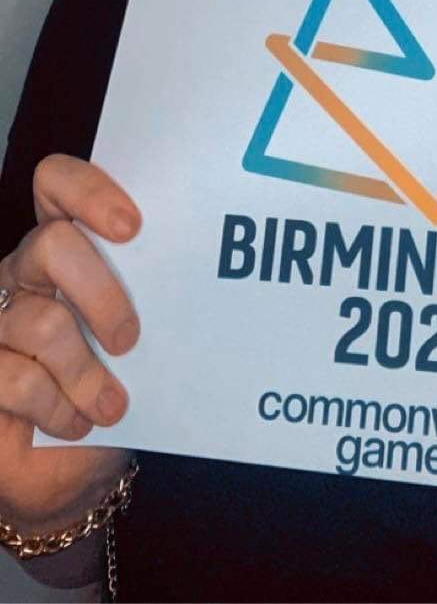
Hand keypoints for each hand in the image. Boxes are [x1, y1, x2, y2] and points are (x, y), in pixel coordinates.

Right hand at [0, 153, 141, 529]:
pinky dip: (60, 406)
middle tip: (130, 340)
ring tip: (112, 403)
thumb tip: (203, 279)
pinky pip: (18, 379)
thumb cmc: (118, 383)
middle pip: (52, 245)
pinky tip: (78, 421)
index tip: (132, 226)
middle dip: (102, 294)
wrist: (73, 467)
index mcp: (65, 244)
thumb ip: (155, 297)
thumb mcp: (144, 334)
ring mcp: (0, 320)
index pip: (57, 183)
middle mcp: (25, 271)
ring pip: (43, 322)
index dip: (89, 192)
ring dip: (87, 372)